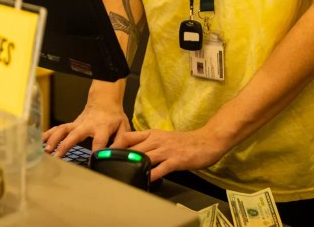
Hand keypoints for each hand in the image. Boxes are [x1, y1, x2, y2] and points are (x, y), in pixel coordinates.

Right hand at [42, 87, 130, 157]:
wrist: (105, 100)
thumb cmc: (114, 116)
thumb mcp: (123, 127)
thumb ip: (120, 142)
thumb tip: (115, 155)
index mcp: (102, 127)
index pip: (99, 141)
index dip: (96, 151)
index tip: (92, 162)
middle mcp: (87, 125)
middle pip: (74, 134)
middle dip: (65, 145)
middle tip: (57, 156)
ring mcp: (77, 124)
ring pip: (63, 129)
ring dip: (53, 139)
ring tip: (45, 151)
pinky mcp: (72, 124)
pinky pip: (59, 128)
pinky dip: (49, 134)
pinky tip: (41, 141)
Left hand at [111, 128, 228, 182]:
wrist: (207, 141)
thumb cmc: (186, 141)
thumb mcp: (165, 137)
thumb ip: (151, 142)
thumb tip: (136, 150)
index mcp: (153, 134)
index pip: (130, 136)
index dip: (117, 143)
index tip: (107, 152)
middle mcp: (157, 141)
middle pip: (133, 147)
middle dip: (120, 156)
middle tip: (109, 165)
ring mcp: (166, 151)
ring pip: (144, 157)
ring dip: (133, 165)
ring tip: (122, 173)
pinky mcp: (175, 161)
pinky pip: (160, 169)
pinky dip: (152, 175)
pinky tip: (145, 180)